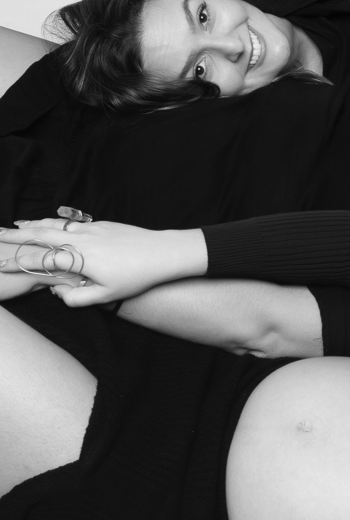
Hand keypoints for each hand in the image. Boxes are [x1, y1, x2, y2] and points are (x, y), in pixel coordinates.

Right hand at [0, 218, 204, 305]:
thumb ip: (77, 298)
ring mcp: (90, 229)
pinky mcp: (100, 224)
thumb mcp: (106, 296)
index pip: (41, 260)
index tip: (0, 265)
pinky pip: (68, 222)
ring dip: (32, 224)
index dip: (18, 262)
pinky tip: (45, 223)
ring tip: (14, 225)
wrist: (163, 252)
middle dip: (16, 236)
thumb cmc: (136, 277)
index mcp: (79, 259)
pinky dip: (51, 222)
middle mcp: (81, 240)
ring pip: (54, 225)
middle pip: (41, 235)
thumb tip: (56, 293)